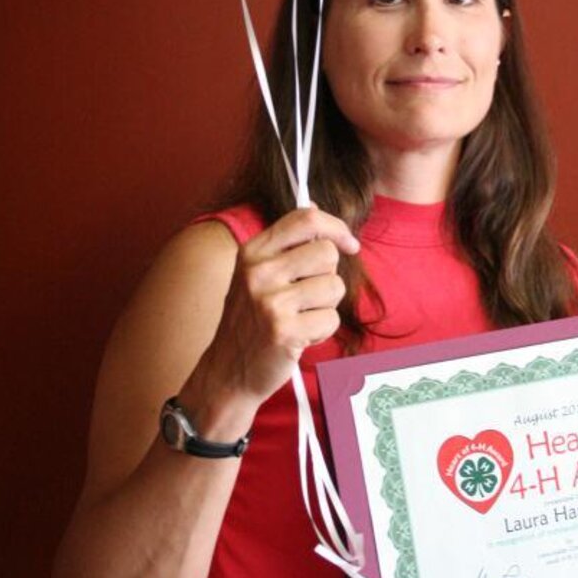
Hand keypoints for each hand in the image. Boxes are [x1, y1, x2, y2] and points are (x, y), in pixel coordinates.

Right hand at [208, 206, 359, 403]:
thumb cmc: (250, 321)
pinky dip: (321, 332)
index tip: (349, 244)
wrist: (227, 372)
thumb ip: (285, 242)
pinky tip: (298, 338)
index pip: (305, 219)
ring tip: (299, 319)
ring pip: (334, 286)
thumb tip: (312, 206)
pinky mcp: (284, 331)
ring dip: (325, 307)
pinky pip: (331, 319)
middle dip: (328, 276)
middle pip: (327, 253)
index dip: (336, 227)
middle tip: (306, 297)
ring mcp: (270, 302)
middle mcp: (259, 272)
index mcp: (252, 251)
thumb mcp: (255, 273)